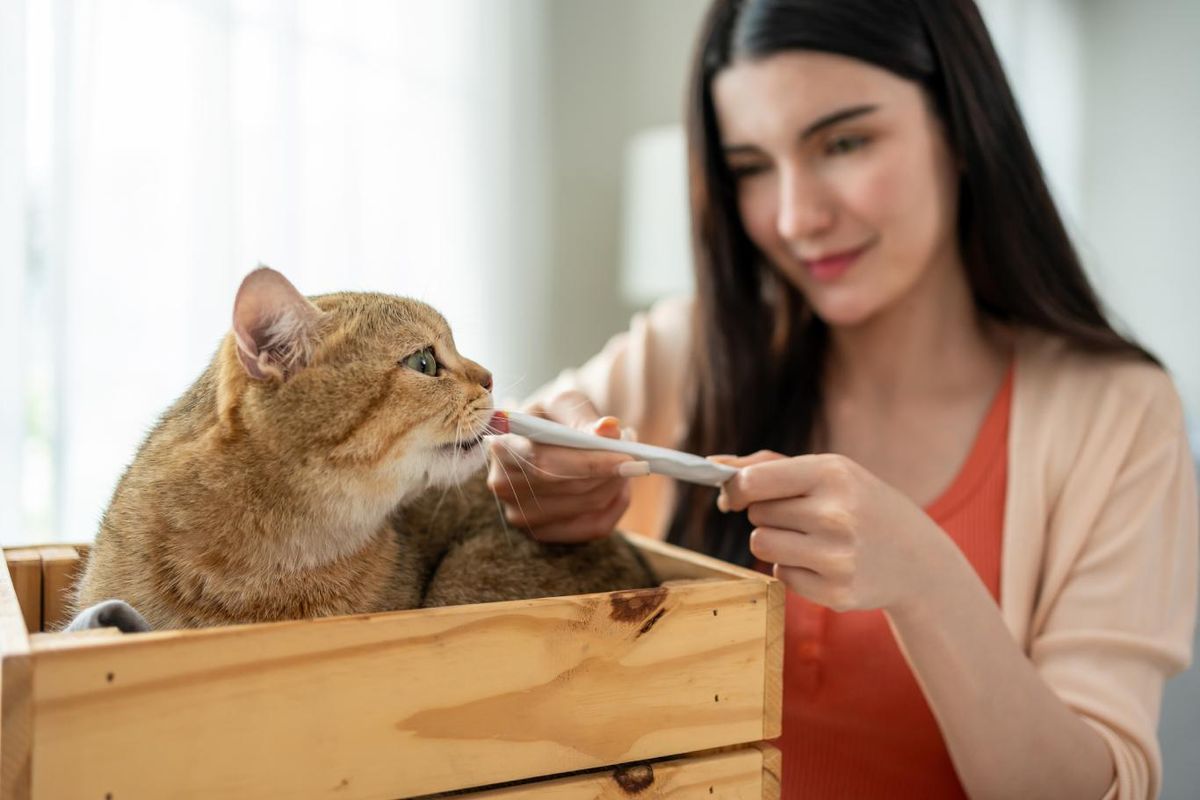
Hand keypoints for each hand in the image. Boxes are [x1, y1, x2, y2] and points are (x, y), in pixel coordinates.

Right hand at [486, 390, 645, 542]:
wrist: (537, 442)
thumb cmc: (550, 420)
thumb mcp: (563, 404)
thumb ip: (584, 415)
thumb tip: (608, 429)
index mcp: (501, 446)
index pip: (546, 464)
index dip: (589, 462)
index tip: (628, 455)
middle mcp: (503, 485)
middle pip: (570, 487)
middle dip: (610, 472)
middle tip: (635, 455)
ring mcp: (519, 515)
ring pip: (588, 506)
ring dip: (616, 484)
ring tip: (623, 462)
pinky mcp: (541, 534)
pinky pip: (594, 527)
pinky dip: (615, 505)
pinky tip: (616, 485)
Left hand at [717, 452, 952, 612]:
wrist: (919, 559)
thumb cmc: (861, 505)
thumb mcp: (829, 472)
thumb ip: (768, 466)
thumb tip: (713, 464)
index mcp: (832, 475)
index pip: (754, 481)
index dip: (735, 489)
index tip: (735, 495)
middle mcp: (836, 515)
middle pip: (756, 515)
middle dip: (770, 514)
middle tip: (804, 516)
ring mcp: (837, 557)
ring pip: (761, 545)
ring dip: (775, 541)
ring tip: (810, 538)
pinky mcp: (836, 593)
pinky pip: (781, 575)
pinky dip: (794, 569)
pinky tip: (825, 563)